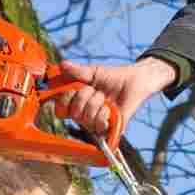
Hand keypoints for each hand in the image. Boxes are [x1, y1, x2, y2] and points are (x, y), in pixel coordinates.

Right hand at [53, 57, 178, 135]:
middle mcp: (84, 115)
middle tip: (95, 90)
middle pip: (73, 113)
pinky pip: (99, 126)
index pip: (60, 109)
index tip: (72, 87)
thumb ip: (77, 71)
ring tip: (105, 98)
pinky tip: (111, 108)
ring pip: (86, 119)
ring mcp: (96, 123)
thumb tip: (61, 65)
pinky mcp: (109, 129)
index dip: (64, 99)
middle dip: (84, 97)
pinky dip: (104, 114)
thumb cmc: (113, 77)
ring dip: (96, 104)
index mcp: (76, 102)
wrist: (134, 81)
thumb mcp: (93, 72)